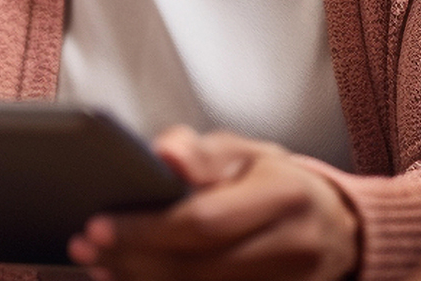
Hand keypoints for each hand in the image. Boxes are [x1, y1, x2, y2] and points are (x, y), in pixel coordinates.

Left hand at [68, 127, 359, 280]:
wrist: (337, 230)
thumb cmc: (280, 184)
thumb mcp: (249, 153)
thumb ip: (204, 152)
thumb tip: (164, 154)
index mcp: (284, 196)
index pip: (204, 222)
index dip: (146, 229)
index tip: (98, 225)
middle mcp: (291, 248)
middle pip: (196, 268)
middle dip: (132, 260)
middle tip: (84, 247)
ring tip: (100, 266)